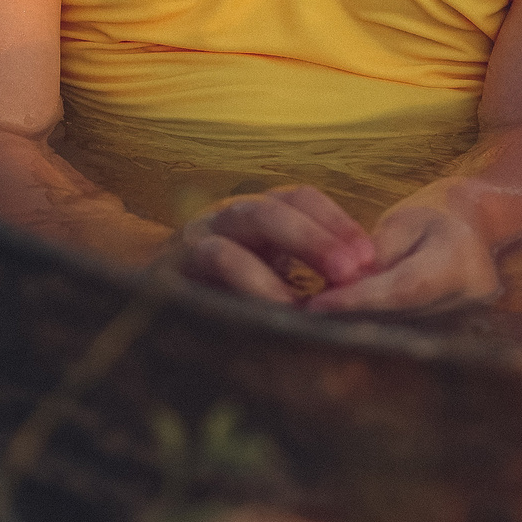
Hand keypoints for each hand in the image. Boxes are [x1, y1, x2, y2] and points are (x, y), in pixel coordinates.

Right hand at [171, 185, 378, 303]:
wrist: (152, 281)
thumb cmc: (234, 275)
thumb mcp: (273, 260)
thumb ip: (311, 265)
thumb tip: (370, 285)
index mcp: (258, 209)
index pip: (299, 198)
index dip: (336, 221)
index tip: (369, 258)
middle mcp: (224, 218)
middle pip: (268, 212)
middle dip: (313, 240)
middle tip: (351, 272)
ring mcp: (191, 246)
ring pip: (224, 250)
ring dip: (265, 280)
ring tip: (301, 308)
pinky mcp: (168, 281)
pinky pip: (191, 294)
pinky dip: (226, 305)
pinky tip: (258, 323)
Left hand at [307, 199, 501, 314]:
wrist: (477, 226)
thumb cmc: (437, 214)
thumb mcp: (405, 220)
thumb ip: (376, 253)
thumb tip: (344, 284)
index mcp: (458, 261)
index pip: (401, 288)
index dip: (357, 300)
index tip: (317, 305)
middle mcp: (466, 298)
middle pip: (399, 316)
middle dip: (350, 316)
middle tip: (306, 315)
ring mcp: (464, 320)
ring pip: (400, 329)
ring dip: (360, 325)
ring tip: (320, 319)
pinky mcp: (453, 331)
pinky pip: (407, 332)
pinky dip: (376, 328)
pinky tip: (346, 324)